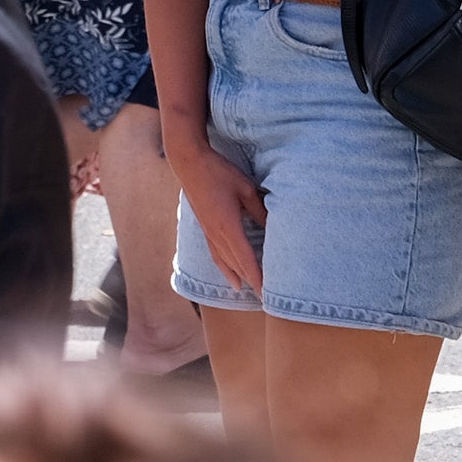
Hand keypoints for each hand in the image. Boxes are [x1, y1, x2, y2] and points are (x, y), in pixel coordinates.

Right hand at [172, 113, 266, 295]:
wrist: (188, 163)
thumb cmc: (219, 172)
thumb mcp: (245, 188)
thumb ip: (258, 209)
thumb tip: (272, 227)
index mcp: (228, 226)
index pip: (246, 259)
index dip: (257, 277)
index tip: (266, 293)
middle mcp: (217, 234)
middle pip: (236, 264)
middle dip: (250, 281)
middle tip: (263, 298)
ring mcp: (208, 232)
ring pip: (223, 261)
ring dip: (235, 276)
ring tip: (244, 289)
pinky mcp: (204, 226)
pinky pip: (215, 253)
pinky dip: (223, 266)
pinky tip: (226, 269)